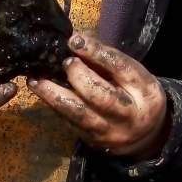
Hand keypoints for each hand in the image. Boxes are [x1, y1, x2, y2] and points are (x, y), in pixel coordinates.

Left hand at [28, 32, 169, 160]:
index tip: (75, 40)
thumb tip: (77, 40)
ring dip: (54, 95)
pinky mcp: (92, 141)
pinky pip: (70, 123)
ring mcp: (109, 131)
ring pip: (80, 114)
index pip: (121, 68)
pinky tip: (41, 93)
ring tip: (35, 80)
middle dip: (78, 76)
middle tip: (65, 62)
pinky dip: (54, 106)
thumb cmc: (136, 94)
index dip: (97, 53)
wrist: (146, 136)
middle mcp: (129, 114)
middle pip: (102, 96)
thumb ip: (108, 59)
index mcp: (145, 90)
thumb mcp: (133, 74)